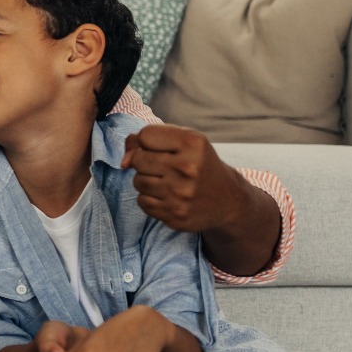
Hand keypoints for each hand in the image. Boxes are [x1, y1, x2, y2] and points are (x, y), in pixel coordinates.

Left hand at [125, 124, 281, 276]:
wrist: (228, 201)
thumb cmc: (199, 165)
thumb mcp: (184, 142)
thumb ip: (149, 139)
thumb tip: (124, 161)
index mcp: (193, 144)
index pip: (145, 135)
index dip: (148, 142)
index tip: (162, 149)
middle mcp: (188, 168)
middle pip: (138, 159)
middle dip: (145, 162)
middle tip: (164, 167)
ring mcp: (181, 195)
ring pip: (137, 181)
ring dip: (147, 181)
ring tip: (168, 182)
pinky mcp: (175, 215)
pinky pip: (142, 202)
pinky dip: (150, 199)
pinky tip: (168, 197)